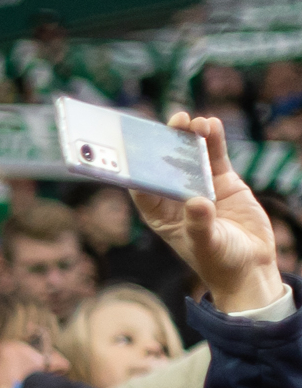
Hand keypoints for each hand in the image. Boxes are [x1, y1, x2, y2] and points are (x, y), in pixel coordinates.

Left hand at [134, 114, 288, 314]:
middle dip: (166, 144)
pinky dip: (213, 141)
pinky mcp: (224, 183)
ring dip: (190, 137)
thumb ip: (200, 224)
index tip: (136, 146)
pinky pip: (215, 157)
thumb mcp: (206, 244)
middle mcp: (177, 198)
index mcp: (160, 215)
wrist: (251, 266)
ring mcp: (201, 187)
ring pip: (191, 157)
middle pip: (166, 165)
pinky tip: (211, 124)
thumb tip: (197, 202)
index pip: (144, 187)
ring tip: (193, 121)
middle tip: (172, 122)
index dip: (138, 167)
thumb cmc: (219, 262)